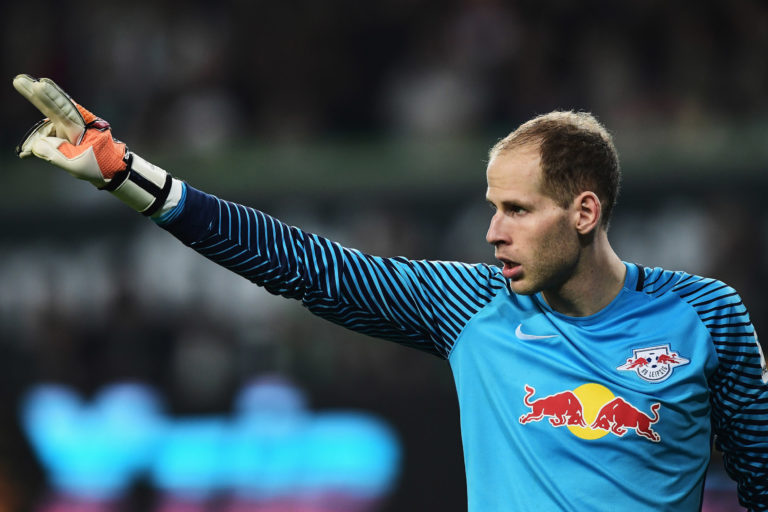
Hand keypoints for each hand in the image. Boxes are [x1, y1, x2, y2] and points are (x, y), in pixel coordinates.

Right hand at [14, 74, 174, 215]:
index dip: (50, 97)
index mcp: (81, 126)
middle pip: (51, 107)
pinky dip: (37, 146)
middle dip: (36, 95)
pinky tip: (25, 154)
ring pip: (45, 128)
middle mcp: (73, 123)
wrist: (111, 170)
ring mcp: (68, 129)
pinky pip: (46, 139)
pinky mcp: (64, 137)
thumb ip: (56, 154)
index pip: (63, 109)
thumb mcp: (78, 164)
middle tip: (19, 80)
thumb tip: (36, 145)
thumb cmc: (100, 165)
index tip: (40, 84)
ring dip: (35, 137)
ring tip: (26, 146)